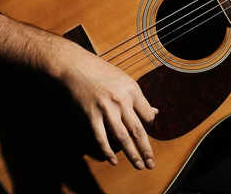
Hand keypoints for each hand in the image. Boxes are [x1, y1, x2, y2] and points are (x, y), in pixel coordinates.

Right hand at [58, 44, 157, 169]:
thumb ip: (138, 99)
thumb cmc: (102, 72)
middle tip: (151, 164)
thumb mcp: (125, 80)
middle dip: (146, 149)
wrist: (77, 66)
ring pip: (122, 137)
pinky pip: (101, 138)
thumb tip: (154, 113)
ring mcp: (106, 109)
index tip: (148, 130)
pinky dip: (108, 151)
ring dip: (132, 154)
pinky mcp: (92, 114)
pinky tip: (114, 160)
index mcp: (132, 90)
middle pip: (137, 130)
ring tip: (138, 165)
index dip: (149, 124)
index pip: (147, 115)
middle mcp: (122, 100)